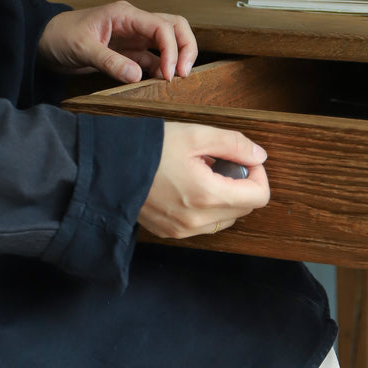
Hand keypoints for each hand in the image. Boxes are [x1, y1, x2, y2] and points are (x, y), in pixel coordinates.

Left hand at [38, 2, 197, 83]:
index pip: (162, 26)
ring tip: (172, 82)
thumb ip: (109, 62)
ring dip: (175, 59)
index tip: (169, 73)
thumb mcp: (82, 48)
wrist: (42, 42)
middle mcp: (134, 23)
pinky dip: (159, 70)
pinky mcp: (128, 53)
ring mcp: (133, 38)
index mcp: (125, 15)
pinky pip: (152, 58)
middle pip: (174, 27)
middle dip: (185, 48)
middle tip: (183, 74)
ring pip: (167, 42)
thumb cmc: (59, 37)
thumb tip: (137, 76)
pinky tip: (157, 84)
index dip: (172, 49)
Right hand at [139, 123, 269, 238]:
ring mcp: (183, 230)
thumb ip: (234, 144)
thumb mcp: (196, 135)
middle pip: (244, 208)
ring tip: (202, 174)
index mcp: (207, 196)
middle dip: (241, 184)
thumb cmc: (150, 148)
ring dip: (225, 198)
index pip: (259, 197)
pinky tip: (188, 187)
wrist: (108, 166)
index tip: (242, 158)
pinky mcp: (170, 232)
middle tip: (218, 161)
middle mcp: (197, 220)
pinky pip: (203, 225)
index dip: (258, 174)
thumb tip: (259, 156)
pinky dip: (206, 208)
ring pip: (225, 219)